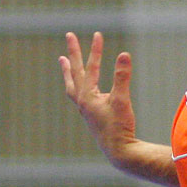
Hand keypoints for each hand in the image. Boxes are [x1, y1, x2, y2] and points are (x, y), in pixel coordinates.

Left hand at [60, 32, 137, 168]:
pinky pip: (78, 93)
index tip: (98, 34)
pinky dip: (76, 83)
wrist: (118, 151)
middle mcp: (82, 101)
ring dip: (69, 70)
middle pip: (74, 72)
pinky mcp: (91, 114)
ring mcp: (85, 109)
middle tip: (69, 35)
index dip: (94, 50)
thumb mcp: (122, 100)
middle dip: (73, 53)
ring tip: (63, 59)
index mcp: (87, 97)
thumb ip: (122, 76)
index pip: (90, 68)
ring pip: (72, 84)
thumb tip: (124, 54)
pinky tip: (82, 84)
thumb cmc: (119, 127)